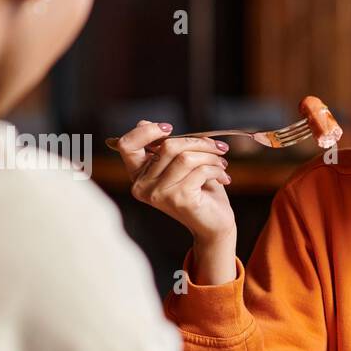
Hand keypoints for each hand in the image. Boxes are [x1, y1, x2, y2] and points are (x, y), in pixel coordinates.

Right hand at [115, 120, 235, 244]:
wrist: (214, 226)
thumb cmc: (199, 193)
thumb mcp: (181, 166)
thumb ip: (166, 148)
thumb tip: (149, 124)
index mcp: (139, 175)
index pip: (127, 145)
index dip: (146, 131)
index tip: (169, 128)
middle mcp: (143, 186)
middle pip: (167, 146)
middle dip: (198, 142)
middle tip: (218, 148)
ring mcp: (159, 194)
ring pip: (185, 157)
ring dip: (211, 156)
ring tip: (222, 163)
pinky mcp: (179, 198)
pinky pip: (200, 170)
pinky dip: (217, 169)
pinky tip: (223, 177)